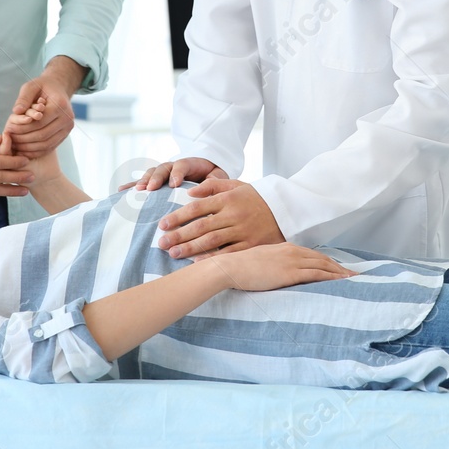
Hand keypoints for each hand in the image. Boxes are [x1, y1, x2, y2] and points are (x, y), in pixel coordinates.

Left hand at [4, 59, 82, 157]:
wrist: (58, 89)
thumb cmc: (42, 87)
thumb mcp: (31, 86)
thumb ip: (23, 98)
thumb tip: (16, 111)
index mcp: (61, 105)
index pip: (39, 122)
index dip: (22, 127)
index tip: (7, 128)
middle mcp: (68, 119)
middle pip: (42, 135)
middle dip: (23, 138)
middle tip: (8, 138)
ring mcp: (67, 129)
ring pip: (46, 144)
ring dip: (27, 147)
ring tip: (13, 144)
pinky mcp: (65, 136)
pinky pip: (49, 148)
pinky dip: (35, 151)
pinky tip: (22, 149)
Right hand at [119, 156, 227, 191]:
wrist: (207, 171)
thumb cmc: (213, 176)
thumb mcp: (218, 176)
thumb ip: (214, 180)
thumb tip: (206, 187)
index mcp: (190, 164)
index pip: (182, 165)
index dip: (177, 174)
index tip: (174, 184)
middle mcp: (174, 167)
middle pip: (163, 168)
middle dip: (156, 177)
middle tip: (151, 188)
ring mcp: (164, 173)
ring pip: (152, 173)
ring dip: (143, 181)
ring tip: (137, 190)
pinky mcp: (156, 181)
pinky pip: (142, 181)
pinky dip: (131, 185)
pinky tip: (120, 191)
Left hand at [156, 178, 283, 258]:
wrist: (287, 208)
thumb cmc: (257, 197)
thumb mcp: (237, 185)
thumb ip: (213, 185)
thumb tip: (189, 192)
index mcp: (228, 198)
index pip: (196, 208)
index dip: (178, 217)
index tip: (163, 225)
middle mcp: (234, 214)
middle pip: (200, 227)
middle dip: (178, 236)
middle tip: (161, 244)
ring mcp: (243, 231)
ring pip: (211, 242)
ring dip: (190, 249)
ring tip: (173, 254)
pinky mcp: (251, 245)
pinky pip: (228, 254)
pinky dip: (212, 259)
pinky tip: (196, 263)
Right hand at [197, 242, 356, 291]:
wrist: (230, 267)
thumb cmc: (241, 267)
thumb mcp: (260, 262)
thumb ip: (273, 265)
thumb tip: (277, 274)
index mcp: (285, 248)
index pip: (313, 255)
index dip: (328, 262)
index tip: (340, 268)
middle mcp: (292, 251)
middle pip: (322, 259)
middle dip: (339, 267)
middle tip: (354, 274)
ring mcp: (292, 261)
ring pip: (323, 265)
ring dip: (340, 272)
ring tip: (354, 279)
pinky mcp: (290, 272)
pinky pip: (317, 273)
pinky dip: (332, 277)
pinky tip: (342, 281)